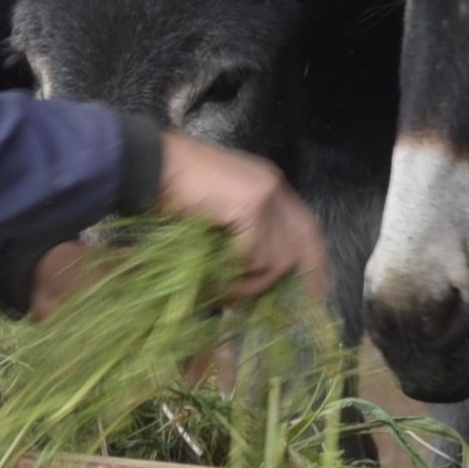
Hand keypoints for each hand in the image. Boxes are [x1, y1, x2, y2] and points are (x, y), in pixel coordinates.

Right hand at [155, 131, 329, 308]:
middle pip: (303, 240)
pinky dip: (235, 272)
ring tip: (226, 289)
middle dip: (306, 274)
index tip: (318, 287)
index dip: (314, 257)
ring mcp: (266, 195)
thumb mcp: (218, 208)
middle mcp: (274, 187)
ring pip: (276, 256)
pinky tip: (217, 277)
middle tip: (302, 302)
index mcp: (268, 184)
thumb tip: (252, 268)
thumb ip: (241, 230)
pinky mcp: (251, 206)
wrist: (151, 165)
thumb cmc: (173, 188)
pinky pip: (253, 255)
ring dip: (251, 281)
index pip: (305, 226)